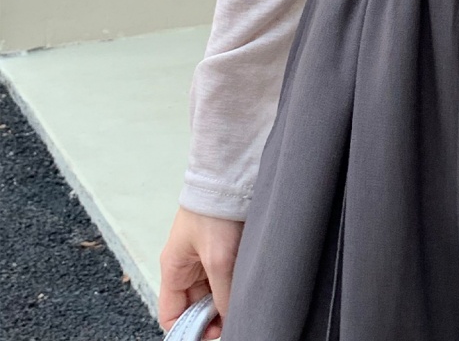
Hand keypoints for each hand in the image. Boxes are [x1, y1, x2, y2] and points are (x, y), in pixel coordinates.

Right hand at [159, 207, 244, 338]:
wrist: (232, 176)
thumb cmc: (214, 209)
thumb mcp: (218, 259)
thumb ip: (222, 294)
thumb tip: (229, 320)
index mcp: (173, 268)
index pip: (171, 314)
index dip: (188, 330)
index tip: (211, 335)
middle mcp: (186, 264)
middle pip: (195, 305)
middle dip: (212, 316)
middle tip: (233, 320)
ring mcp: (204, 255)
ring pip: (213, 291)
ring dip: (226, 298)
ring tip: (241, 300)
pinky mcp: (222, 246)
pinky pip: (225, 275)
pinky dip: (234, 283)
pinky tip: (246, 283)